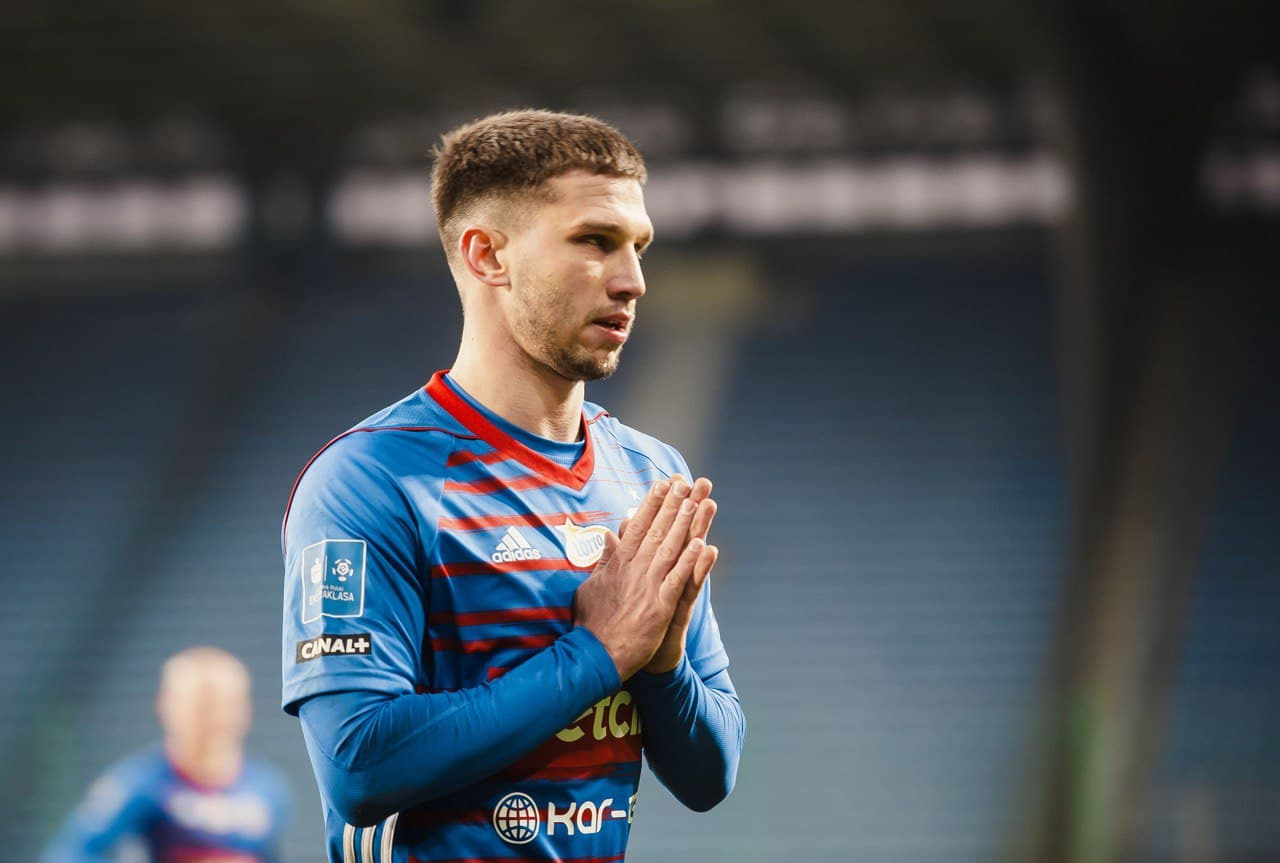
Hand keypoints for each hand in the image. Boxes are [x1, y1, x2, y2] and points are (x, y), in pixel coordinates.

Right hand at [573, 478, 705, 679]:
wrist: (595, 657)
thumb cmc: (591, 625)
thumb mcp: (590, 586)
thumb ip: (604, 561)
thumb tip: (609, 536)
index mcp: (618, 565)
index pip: (637, 528)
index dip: (651, 504)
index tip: (662, 484)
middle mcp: (634, 571)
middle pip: (656, 531)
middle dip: (672, 505)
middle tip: (685, 482)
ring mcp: (648, 588)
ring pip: (669, 550)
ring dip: (684, 525)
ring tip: (697, 502)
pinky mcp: (660, 608)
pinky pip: (678, 581)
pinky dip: (690, 563)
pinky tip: (702, 545)